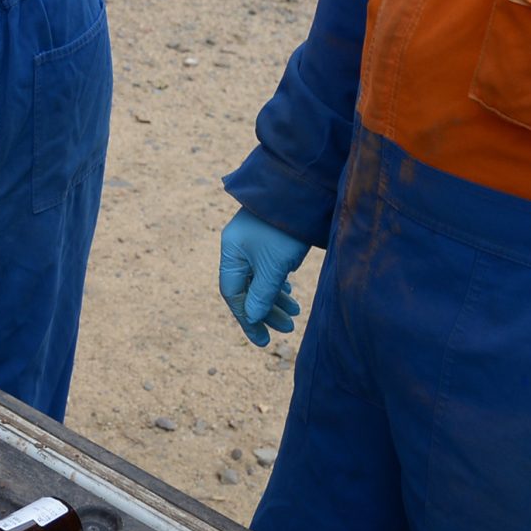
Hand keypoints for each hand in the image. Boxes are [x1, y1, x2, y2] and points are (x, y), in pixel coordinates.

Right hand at [218, 208, 309, 346]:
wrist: (299, 190)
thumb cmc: (283, 230)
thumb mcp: (273, 266)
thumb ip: (261, 294)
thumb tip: (252, 319)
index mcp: (231, 253)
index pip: (233, 294)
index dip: (247, 319)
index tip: (264, 340)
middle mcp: (237, 248)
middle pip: (246, 288)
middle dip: (266, 310)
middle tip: (288, 328)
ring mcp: (251, 241)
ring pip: (258, 277)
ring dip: (275, 297)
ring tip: (296, 312)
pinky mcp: (266, 237)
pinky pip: (266, 266)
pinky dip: (277, 281)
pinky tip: (288, 289)